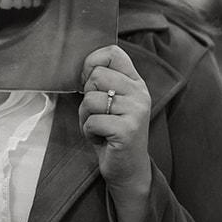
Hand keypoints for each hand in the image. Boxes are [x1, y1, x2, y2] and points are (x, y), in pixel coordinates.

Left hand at [79, 45, 151, 196]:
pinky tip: (102, 139)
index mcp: (136, 82)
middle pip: (96, 76)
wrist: (128, 169)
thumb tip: (81, 64)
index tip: (87, 81)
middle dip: (86, 97)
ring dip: (86, 118)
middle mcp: (140, 93)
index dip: (91, 63)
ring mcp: (136, 111)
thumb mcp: (112, 102)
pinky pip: (92, 121)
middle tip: (98, 114)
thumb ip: (104, 82)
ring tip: (100, 128)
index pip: (112, 52)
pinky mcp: (128, 129)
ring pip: (90, 100)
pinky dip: (89, 132)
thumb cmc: (112, 133)